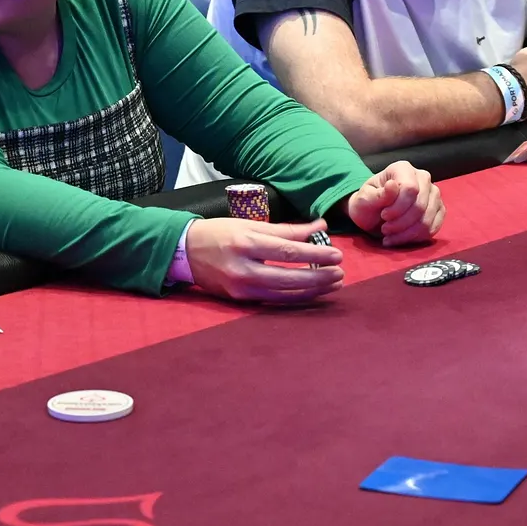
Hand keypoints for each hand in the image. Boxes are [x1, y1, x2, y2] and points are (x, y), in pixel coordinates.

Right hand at [185, 218, 343, 302]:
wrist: (186, 251)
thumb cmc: (220, 233)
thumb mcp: (250, 224)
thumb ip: (286, 229)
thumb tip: (319, 228)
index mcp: (246, 244)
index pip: (288, 252)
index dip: (315, 255)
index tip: (337, 255)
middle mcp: (243, 269)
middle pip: (288, 277)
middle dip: (319, 277)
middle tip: (340, 273)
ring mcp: (241, 288)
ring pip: (284, 293)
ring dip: (312, 290)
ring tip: (332, 284)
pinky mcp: (239, 300)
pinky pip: (273, 300)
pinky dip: (295, 297)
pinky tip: (311, 292)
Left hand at [345, 162, 442, 245]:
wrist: (372, 214)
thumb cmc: (367, 203)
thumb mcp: (364, 199)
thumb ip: (379, 194)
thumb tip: (392, 185)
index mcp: (403, 168)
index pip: (410, 189)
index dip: (397, 207)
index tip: (383, 215)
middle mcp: (423, 177)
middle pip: (420, 206)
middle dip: (400, 223)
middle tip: (384, 229)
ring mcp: (433, 194)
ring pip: (427, 220)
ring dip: (406, 233)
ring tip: (390, 235)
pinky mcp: (438, 210)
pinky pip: (432, 228)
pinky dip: (415, 238)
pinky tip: (400, 238)